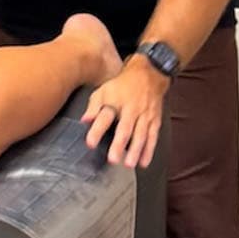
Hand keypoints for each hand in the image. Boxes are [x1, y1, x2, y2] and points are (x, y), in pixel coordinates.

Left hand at [82, 55, 167, 169]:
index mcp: (116, 101)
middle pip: (125, 128)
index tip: (90, 143)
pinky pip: (152, 137)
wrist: (149, 73)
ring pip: (140, 134)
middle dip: (119, 144)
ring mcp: (144, 115)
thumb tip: (84, 121)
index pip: (105, 116)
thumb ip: (94, 106)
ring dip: (135, 150)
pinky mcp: (154, 120)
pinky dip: (149, 150)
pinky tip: (143, 162)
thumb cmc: (123, 84)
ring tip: (128, 164)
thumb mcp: (105, 89)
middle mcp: (131, 109)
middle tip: (113, 159)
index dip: (97, 130)